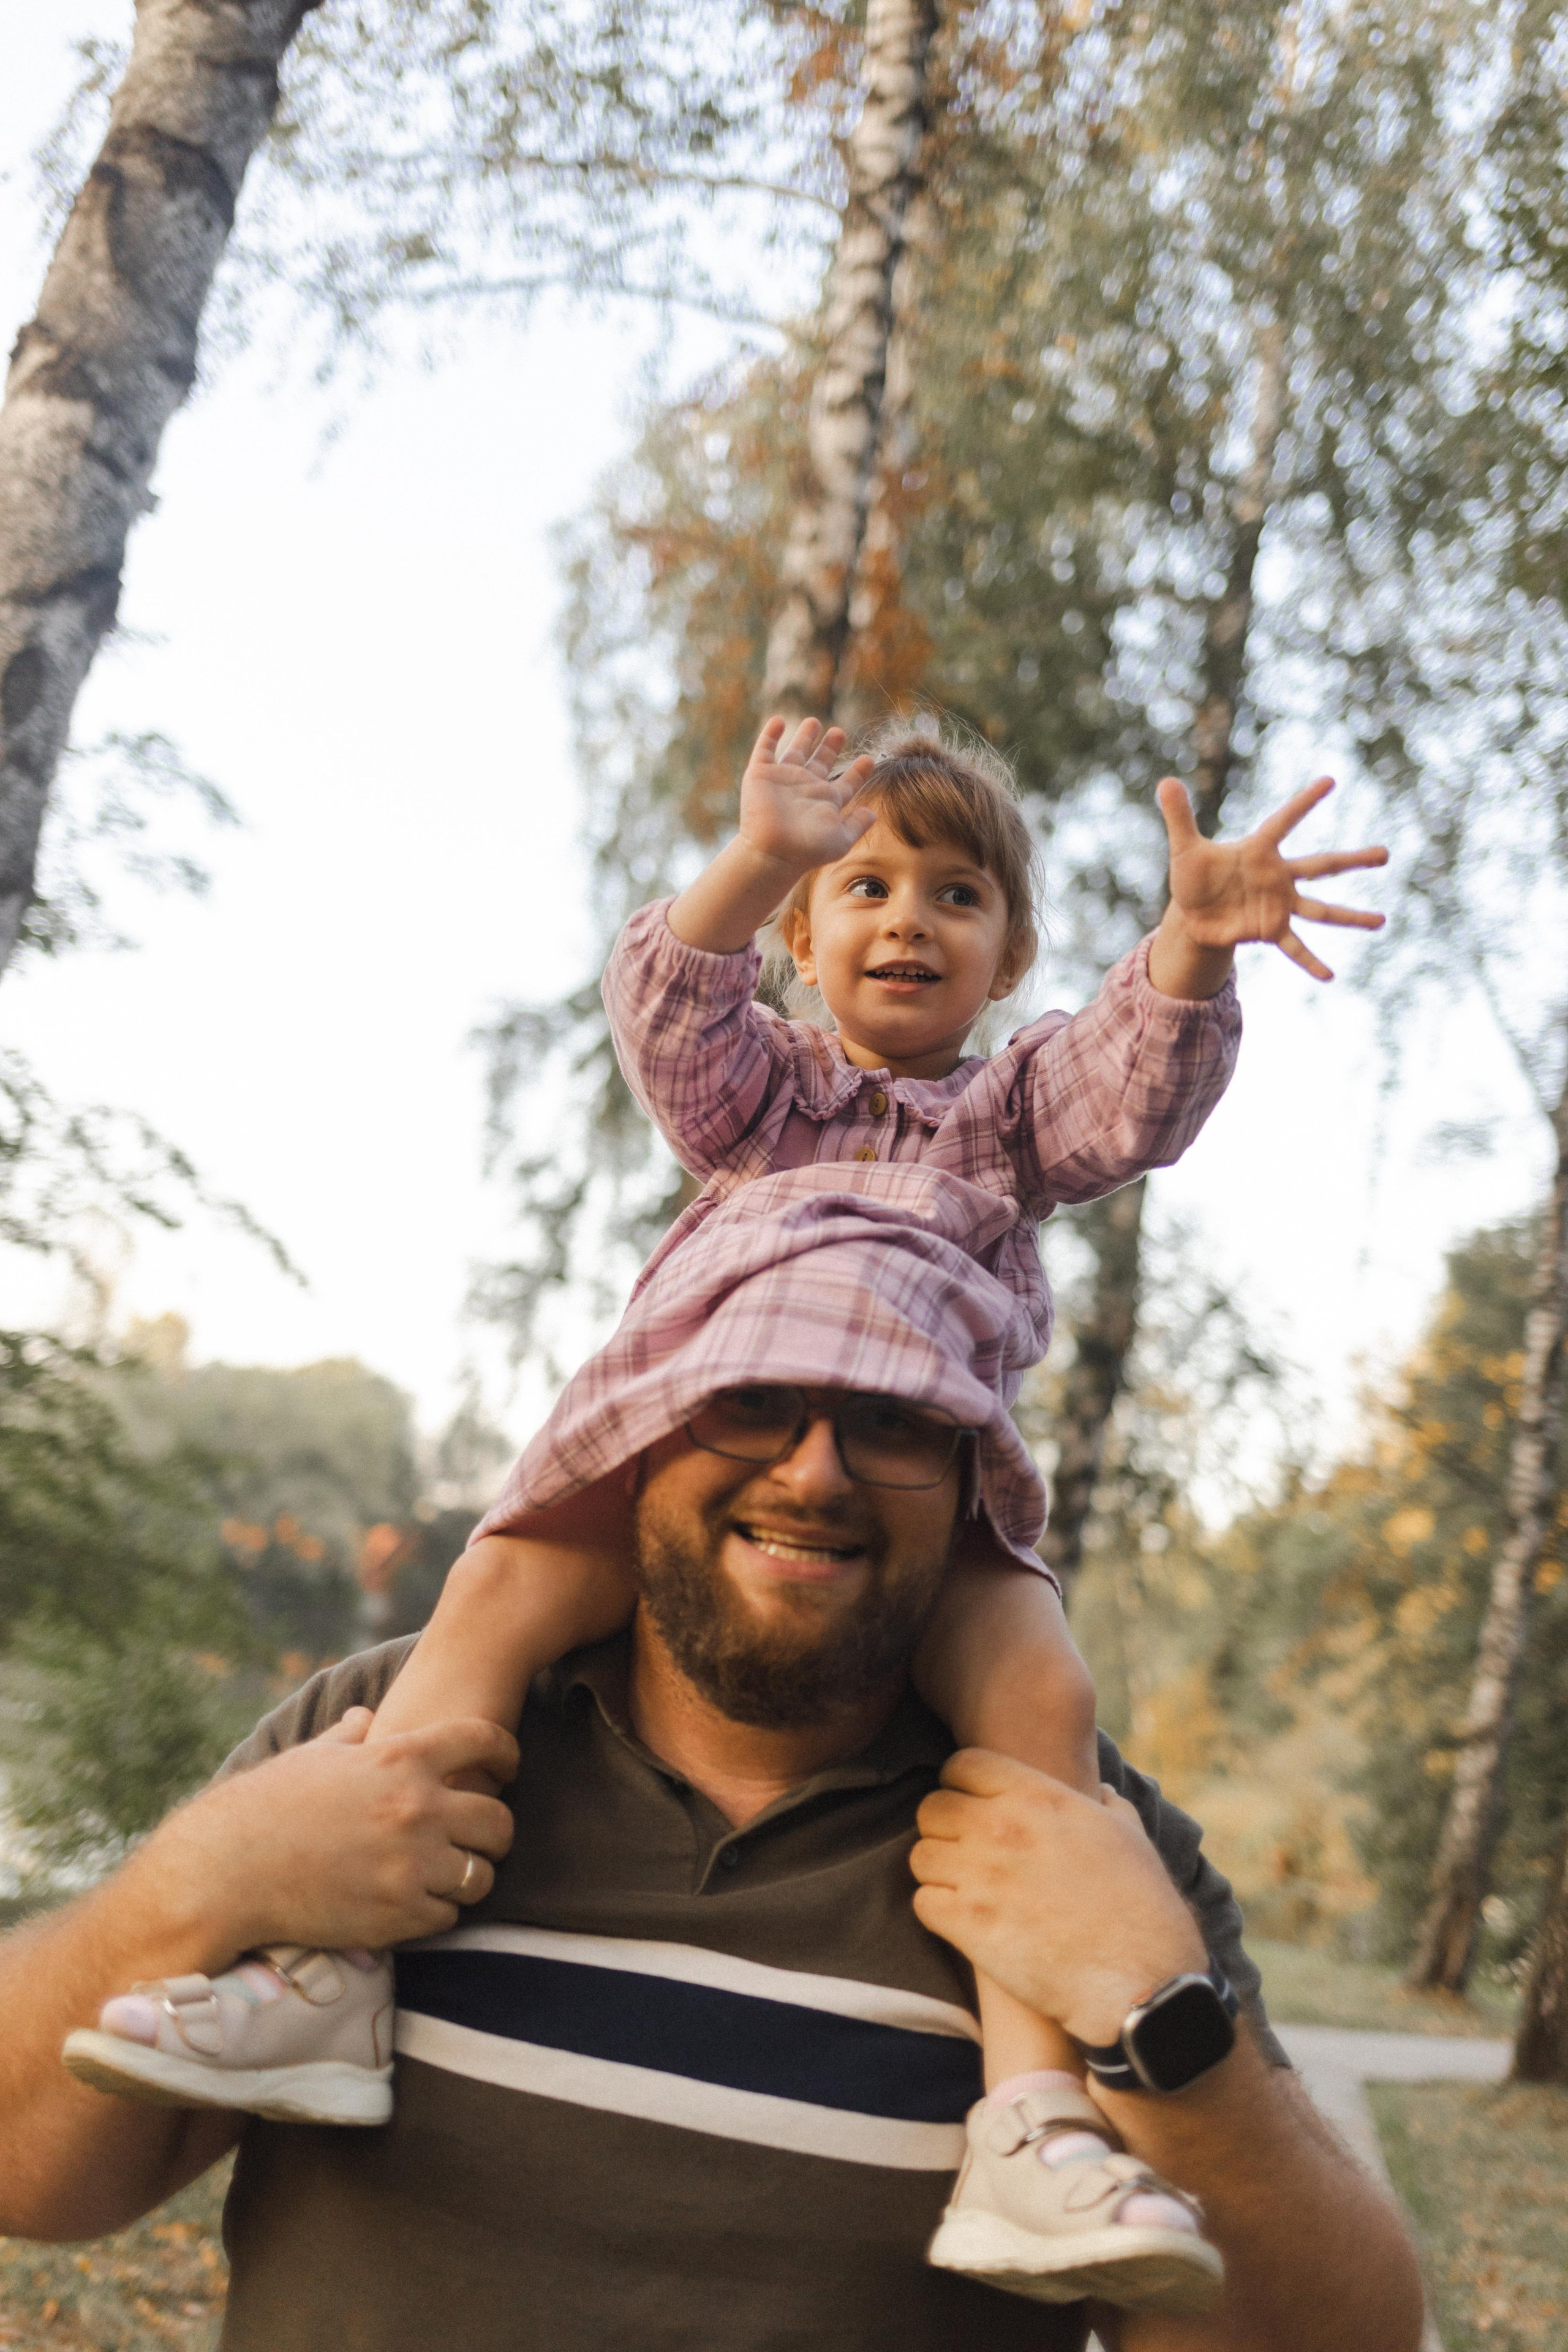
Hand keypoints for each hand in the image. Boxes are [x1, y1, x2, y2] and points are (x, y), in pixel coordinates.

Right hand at [153, 1709, 518, 1962]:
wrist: (227, 1872)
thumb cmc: (266, 1806)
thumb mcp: (313, 1756)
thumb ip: (350, 1737)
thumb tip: (363, 1717)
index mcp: (401, 1758)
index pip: (486, 1740)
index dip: (506, 1753)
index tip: (506, 1767)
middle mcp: (417, 1809)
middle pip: (500, 1820)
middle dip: (495, 1830)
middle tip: (481, 1837)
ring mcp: (411, 1865)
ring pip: (481, 1875)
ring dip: (470, 1875)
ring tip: (451, 1874)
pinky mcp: (398, 1915)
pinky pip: (448, 1915)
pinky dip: (439, 1910)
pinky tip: (417, 1902)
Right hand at [737, 716, 877, 881]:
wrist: (772, 850)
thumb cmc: (807, 849)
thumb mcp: (841, 839)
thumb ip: (857, 824)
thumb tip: (873, 813)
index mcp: (826, 801)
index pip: (846, 783)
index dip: (858, 772)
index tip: (869, 760)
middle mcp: (806, 788)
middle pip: (821, 762)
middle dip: (830, 747)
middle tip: (840, 732)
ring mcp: (783, 780)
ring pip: (796, 752)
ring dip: (805, 736)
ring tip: (814, 721)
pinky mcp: (761, 774)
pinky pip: (765, 749)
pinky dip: (769, 734)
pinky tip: (778, 720)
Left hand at [909, 1749, 1204, 2046]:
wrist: (1138, 1977)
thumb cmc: (1142, 1905)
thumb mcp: (1128, 1835)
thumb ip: (1106, 1805)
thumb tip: (1102, 1792)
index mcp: (1037, 1796)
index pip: (963, 1765)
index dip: (962, 1785)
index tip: (973, 1806)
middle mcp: (1001, 1826)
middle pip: (932, 1808)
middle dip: (944, 1828)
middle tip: (965, 1852)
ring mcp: (980, 1875)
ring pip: (921, 1856)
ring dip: (938, 1871)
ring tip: (964, 1888)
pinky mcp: (967, 1924)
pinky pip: (923, 1902)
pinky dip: (937, 1911)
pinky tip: (963, 1921)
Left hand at [1158, 774, 1386, 981]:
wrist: (1193, 913)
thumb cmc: (1193, 875)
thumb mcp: (1184, 848)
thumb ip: (1179, 815)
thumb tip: (1164, 781)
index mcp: (1260, 849)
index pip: (1285, 820)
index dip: (1304, 802)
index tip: (1330, 780)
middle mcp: (1278, 876)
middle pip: (1322, 865)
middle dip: (1353, 860)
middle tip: (1385, 854)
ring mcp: (1279, 905)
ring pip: (1320, 910)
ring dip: (1350, 916)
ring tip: (1381, 921)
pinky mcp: (1270, 930)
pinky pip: (1294, 948)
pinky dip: (1310, 962)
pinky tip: (1330, 976)